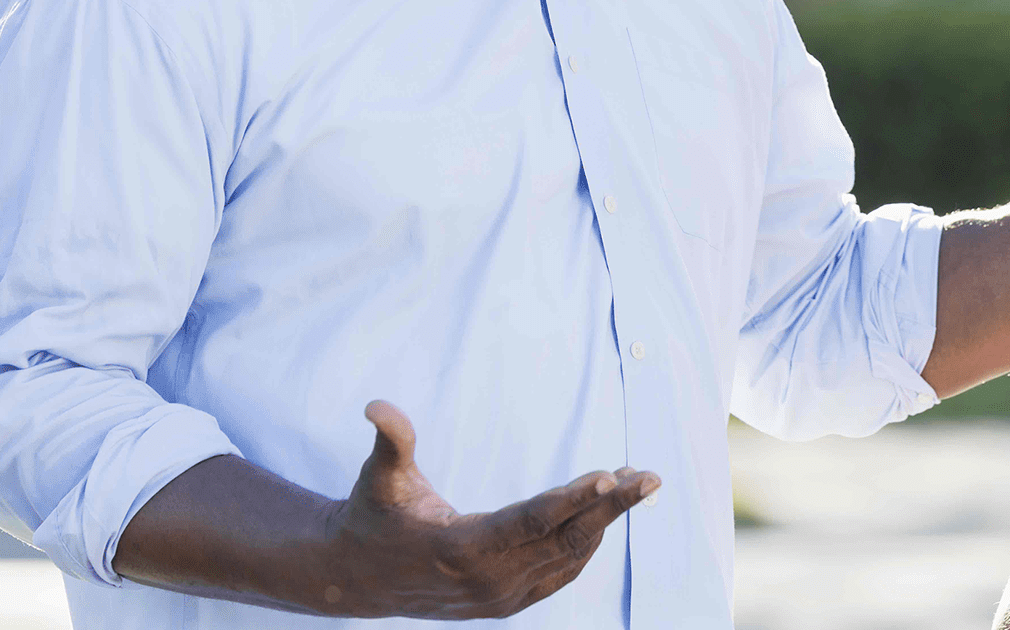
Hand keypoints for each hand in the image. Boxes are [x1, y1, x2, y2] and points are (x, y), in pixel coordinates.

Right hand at [322, 400, 659, 617]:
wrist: (358, 578)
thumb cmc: (373, 516)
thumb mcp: (378, 478)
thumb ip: (390, 441)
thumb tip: (376, 406)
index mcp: (461, 548)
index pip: (531, 522)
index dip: (573, 499)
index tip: (611, 474)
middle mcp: (488, 581)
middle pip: (564, 539)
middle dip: (612, 507)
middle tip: (651, 476)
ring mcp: (500, 598)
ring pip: (568, 557)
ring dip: (605, 521)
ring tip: (638, 482)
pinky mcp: (506, 603)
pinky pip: (560, 573)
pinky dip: (587, 544)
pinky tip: (606, 515)